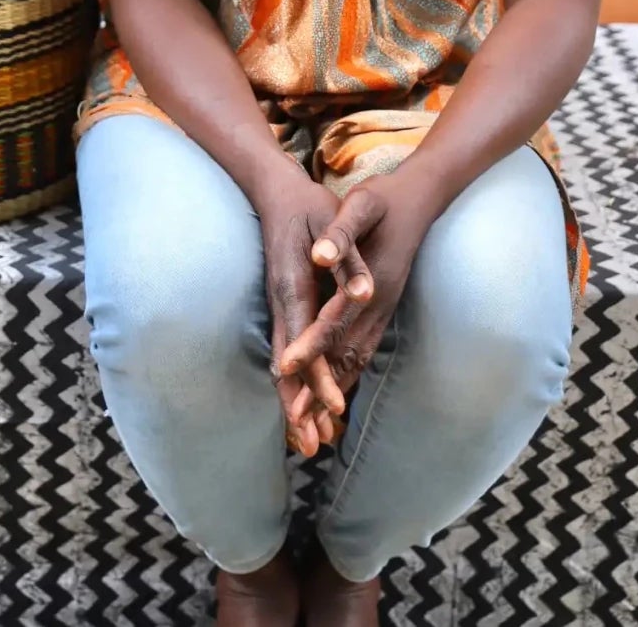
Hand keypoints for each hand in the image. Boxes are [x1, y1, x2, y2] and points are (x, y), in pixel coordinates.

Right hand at [253, 165, 376, 457]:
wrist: (275, 190)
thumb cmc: (309, 205)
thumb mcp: (334, 221)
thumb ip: (347, 258)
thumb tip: (362, 291)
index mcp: (293, 287)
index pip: (306, 341)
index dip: (319, 377)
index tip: (333, 408)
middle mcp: (283, 303)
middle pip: (289, 365)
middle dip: (300, 406)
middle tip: (310, 448)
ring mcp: (282, 306)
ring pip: (287, 364)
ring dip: (296, 402)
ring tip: (306, 442)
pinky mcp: (286, 305)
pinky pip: (291, 351)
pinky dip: (298, 381)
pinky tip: (305, 402)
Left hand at [279, 168, 439, 405]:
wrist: (420, 201)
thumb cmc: (385, 201)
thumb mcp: (361, 204)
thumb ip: (341, 233)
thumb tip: (320, 255)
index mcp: (370, 283)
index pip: (334, 323)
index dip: (310, 346)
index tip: (287, 367)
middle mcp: (378, 305)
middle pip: (345, 353)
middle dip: (320, 386)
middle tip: (295, 418)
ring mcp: (383, 311)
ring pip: (356, 359)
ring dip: (333, 388)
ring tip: (310, 421)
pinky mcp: (384, 311)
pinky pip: (363, 352)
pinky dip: (347, 375)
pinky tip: (334, 390)